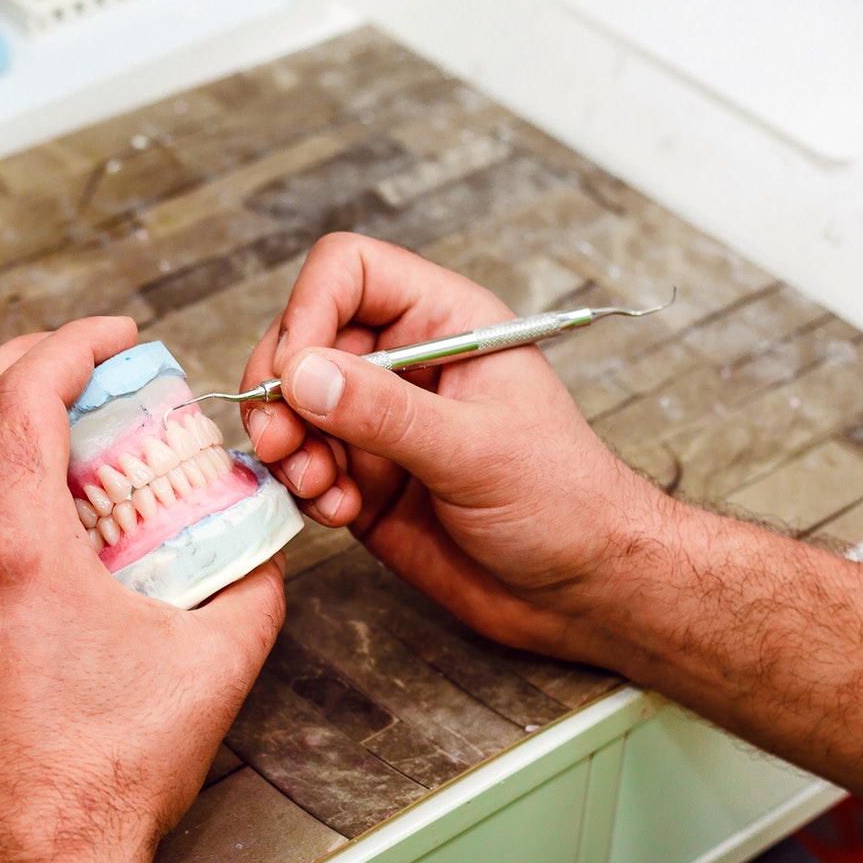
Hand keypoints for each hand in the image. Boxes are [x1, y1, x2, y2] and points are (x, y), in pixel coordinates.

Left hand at [0, 318, 285, 862]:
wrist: (44, 851)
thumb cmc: (115, 766)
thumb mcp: (220, 657)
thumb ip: (254, 580)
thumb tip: (262, 538)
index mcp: (17, 546)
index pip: (23, 396)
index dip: (71, 344)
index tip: (119, 335)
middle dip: (21, 358)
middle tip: (85, 357)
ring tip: (46, 403)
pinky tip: (15, 485)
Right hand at [242, 234, 666, 660]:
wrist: (581, 590)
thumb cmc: (564, 503)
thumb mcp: (477, 450)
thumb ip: (386, 413)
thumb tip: (302, 374)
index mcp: (446, 322)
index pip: (350, 273)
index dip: (310, 310)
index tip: (296, 373)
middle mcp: (406, 363)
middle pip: (303, 338)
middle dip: (281, 392)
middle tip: (283, 442)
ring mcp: (381, 422)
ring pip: (293, 406)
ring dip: (288, 446)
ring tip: (318, 486)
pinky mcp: (365, 478)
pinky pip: (303, 465)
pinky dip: (304, 488)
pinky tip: (338, 514)